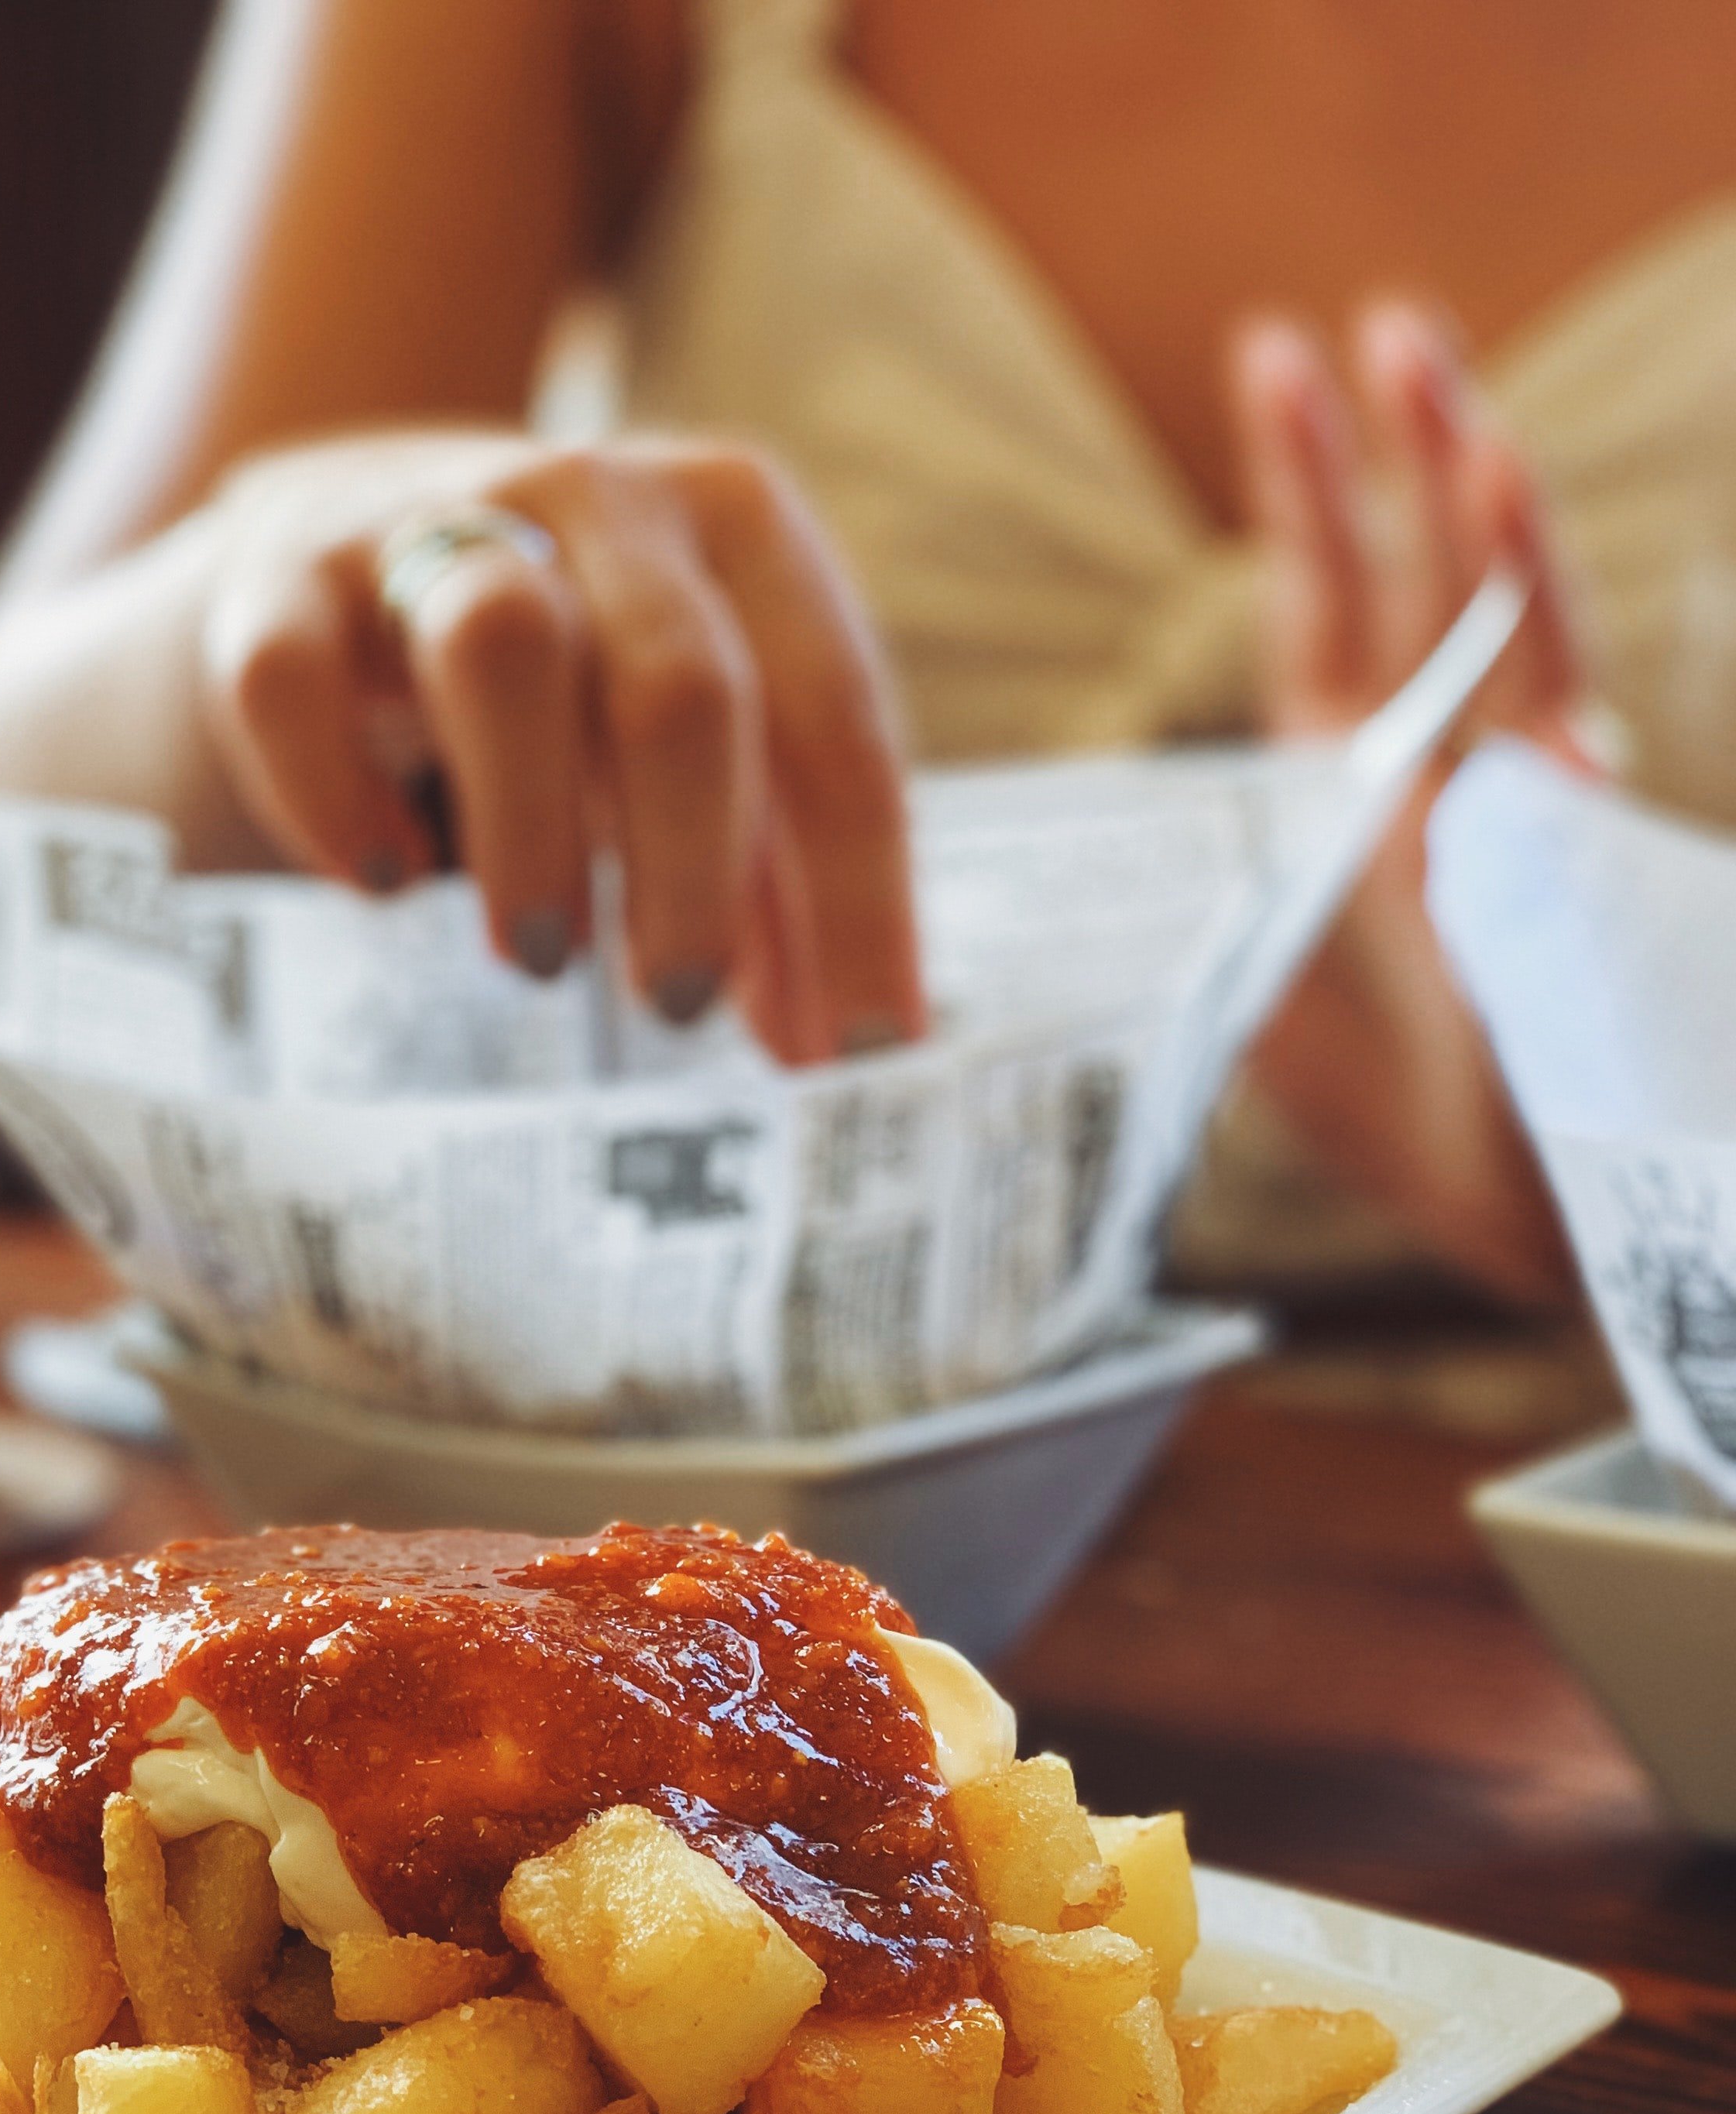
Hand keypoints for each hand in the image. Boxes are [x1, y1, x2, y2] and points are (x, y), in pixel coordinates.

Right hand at [194, 431, 925, 1063]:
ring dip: (533, 826)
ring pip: (501, 648)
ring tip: (540, 960)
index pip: (835, 721)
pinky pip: (295, 678)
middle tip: (677, 1006)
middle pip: (681, 684)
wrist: (346, 554)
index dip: (859, 903)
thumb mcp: (695, 748)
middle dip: (695, 868)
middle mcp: (596, 498)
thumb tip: (850, 1052)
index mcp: (737, 526)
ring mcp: (429, 522)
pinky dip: (336, 795)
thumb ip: (776, 876)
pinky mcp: (282, 579)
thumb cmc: (568, 685)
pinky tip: (379, 884)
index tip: (854, 1057)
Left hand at [1227, 301, 1585, 1300]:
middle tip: (1380, 326)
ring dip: (1487, 531)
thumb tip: (1115, 858)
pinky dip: (1545, 684)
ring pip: (1513, 638)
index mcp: (1352, 785)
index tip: (1278, 358)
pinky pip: (1568, 761)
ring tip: (1461, 416)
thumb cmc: (1395, 1109)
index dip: (1307, 489)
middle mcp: (1447, 770)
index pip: (1326, 605)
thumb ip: (1215, 901)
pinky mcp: (1586, 874)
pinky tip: (1529, 615)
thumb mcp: (1257, 993)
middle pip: (1426, 583)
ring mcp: (1529, 809)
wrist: (1513, 1199)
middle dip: (1407, 458)